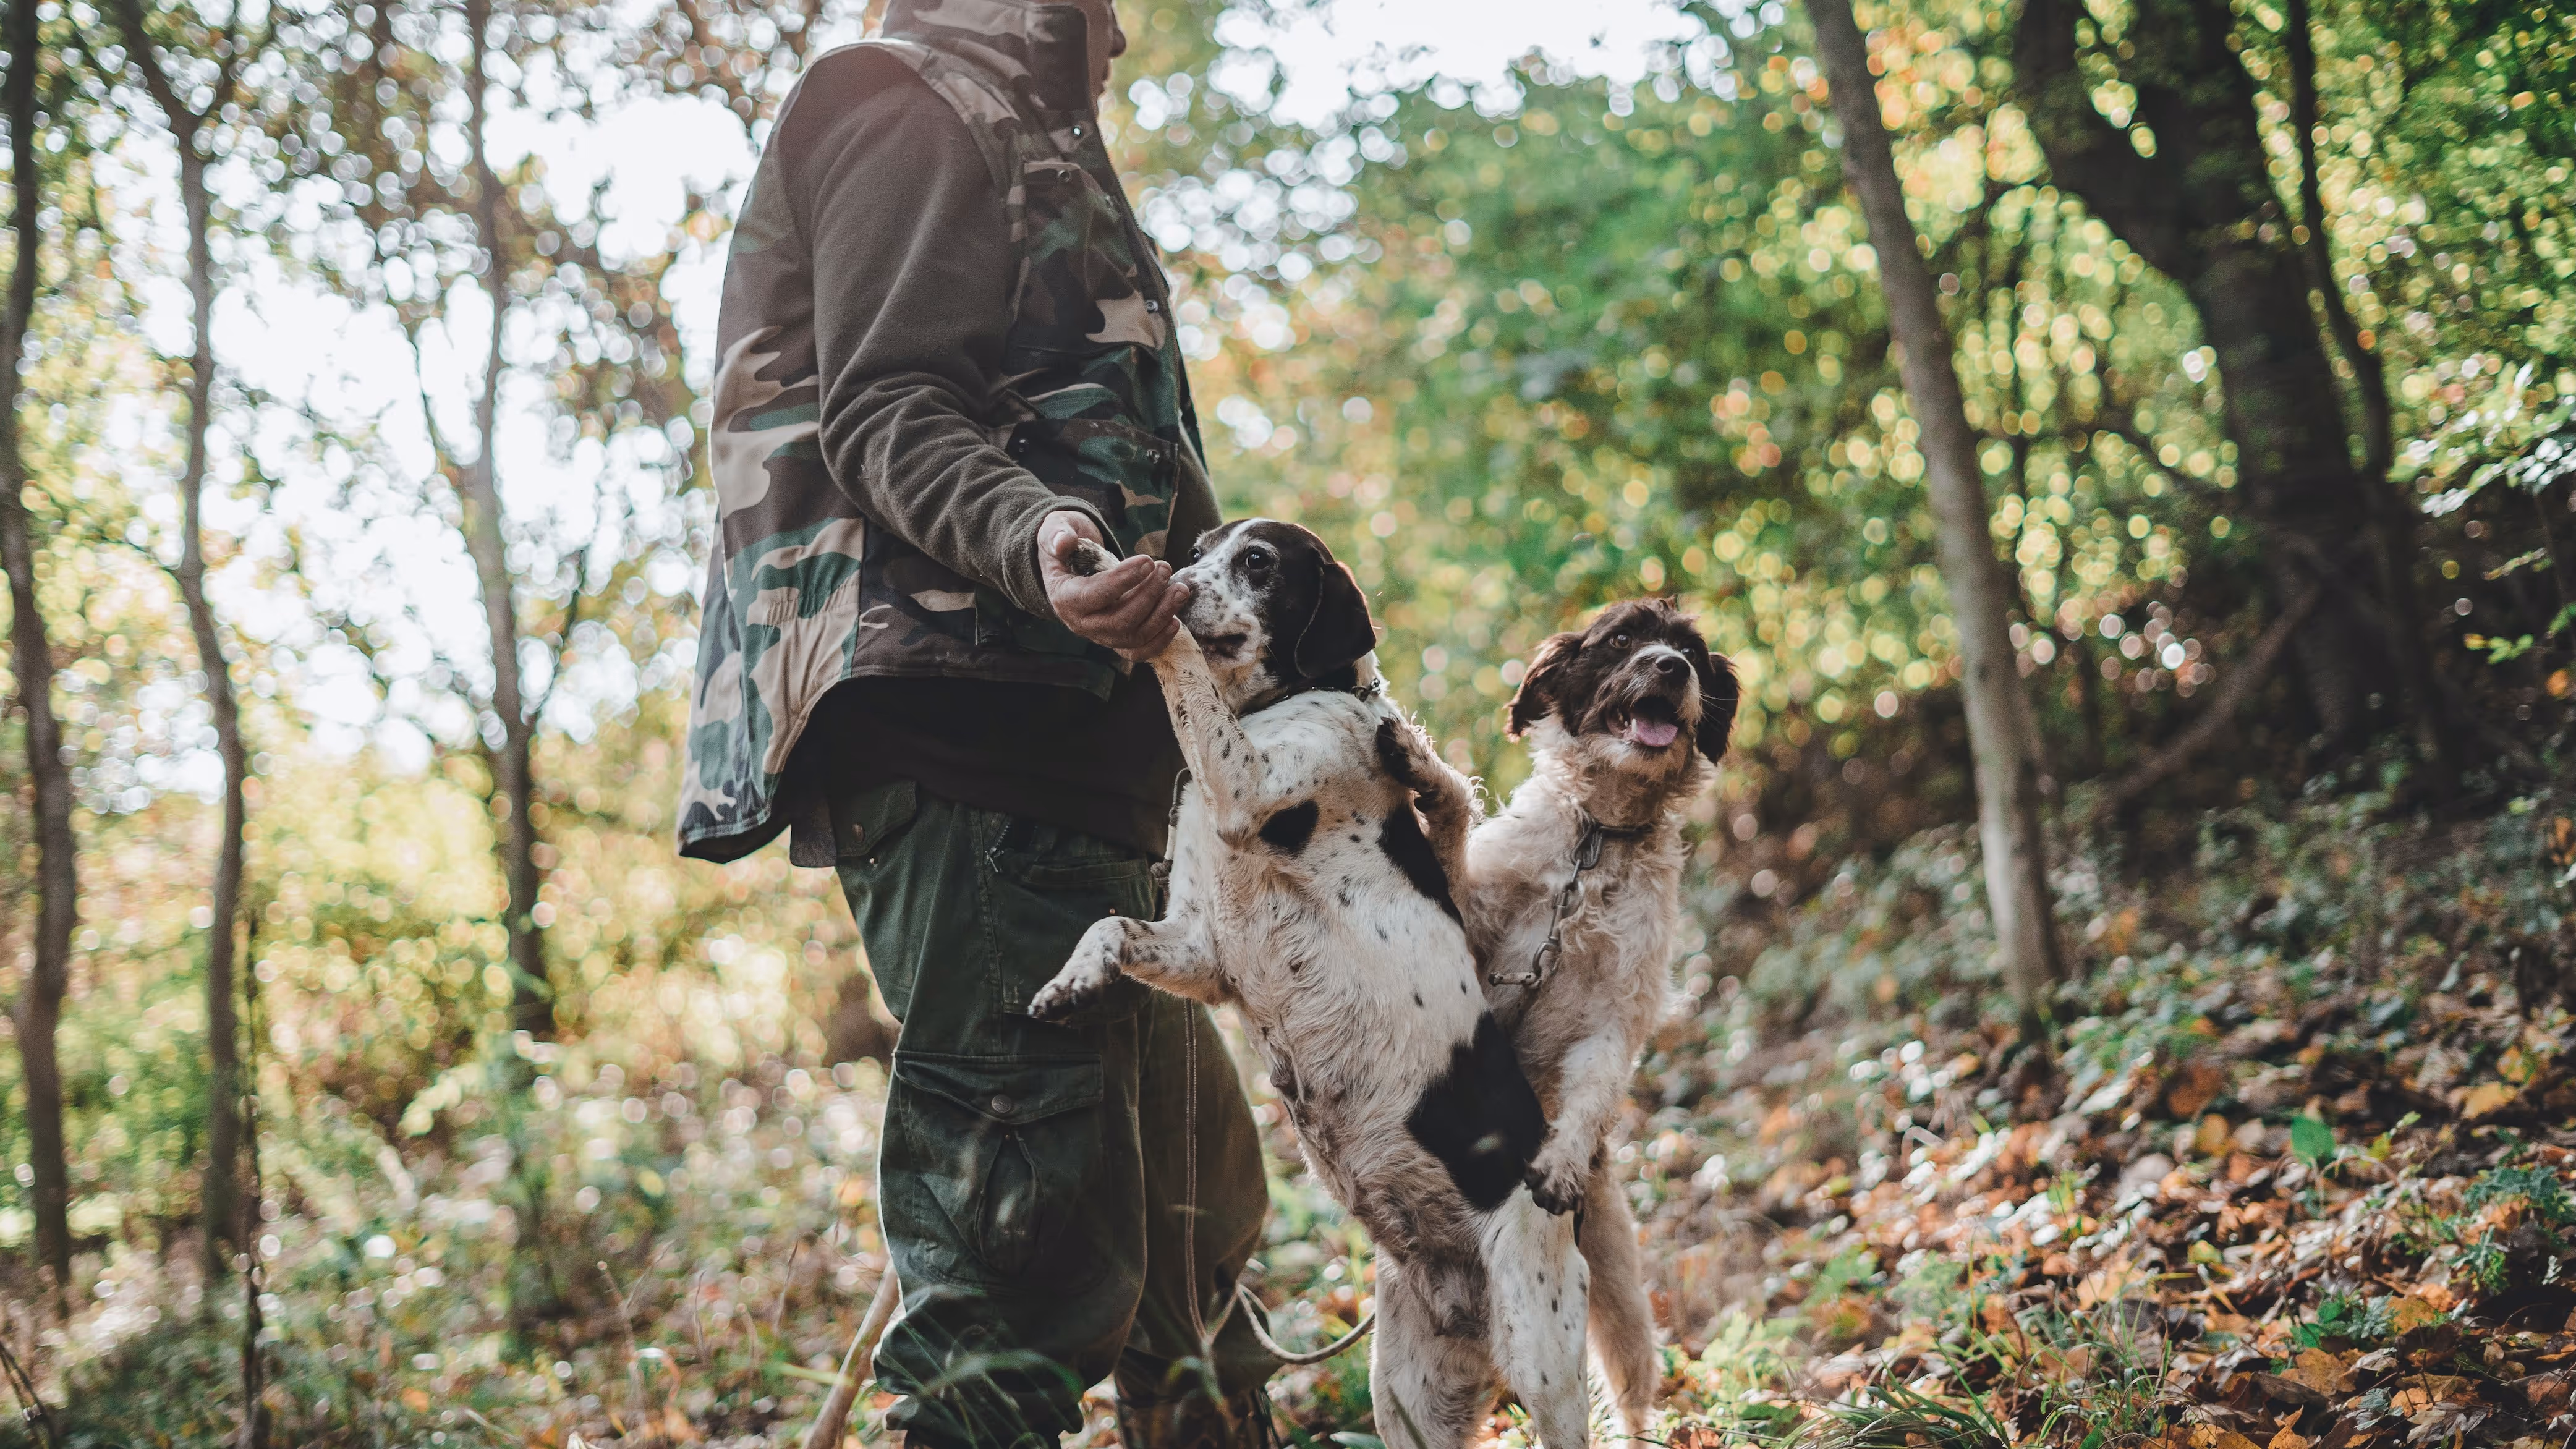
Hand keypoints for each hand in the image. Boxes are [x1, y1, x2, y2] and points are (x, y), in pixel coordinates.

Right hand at [1038, 511, 1188, 660]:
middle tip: (1165, 568)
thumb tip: (1064, 542)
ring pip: (1133, 636)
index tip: (1147, 561)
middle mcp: (1081, 623)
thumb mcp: (1055, 532)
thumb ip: (1057, 535)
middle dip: (1148, 595)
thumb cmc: (1067, 548)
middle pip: (1119, 620)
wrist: (1069, 567)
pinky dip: (1159, 641)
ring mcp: (1100, 636)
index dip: (1123, 580)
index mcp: (1065, 598)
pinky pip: (1138, 651)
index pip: (1095, 595)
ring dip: (1161, 615)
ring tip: (1180, 589)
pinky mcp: (1116, 640)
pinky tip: (1175, 621)